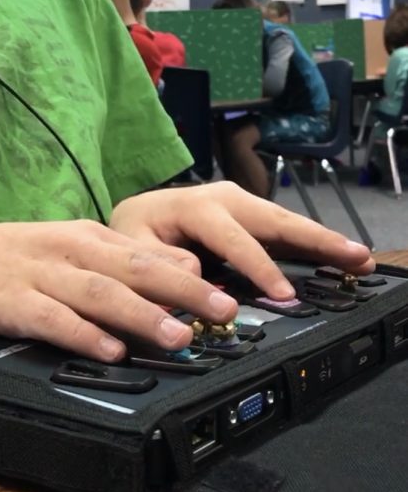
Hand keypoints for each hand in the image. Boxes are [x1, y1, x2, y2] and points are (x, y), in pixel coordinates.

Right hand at [0, 220, 237, 363]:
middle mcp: (68, 252)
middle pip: (133, 268)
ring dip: (142, 314)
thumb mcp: (67, 249)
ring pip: (99, 293)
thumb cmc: (9, 259)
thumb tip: (180, 268)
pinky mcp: (10, 302)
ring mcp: (38, 275)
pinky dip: (82, 333)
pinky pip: (51, 319)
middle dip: (183, 289)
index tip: (231, 294)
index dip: (191, 274)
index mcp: (85, 237)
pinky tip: (110, 350)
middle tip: (224, 311)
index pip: (147, 252)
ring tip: (180, 335)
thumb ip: (119, 260)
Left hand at [110, 182, 374, 299]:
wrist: (131, 216)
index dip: (259, 266)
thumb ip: (157, 261)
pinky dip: (311, 242)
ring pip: (285, 222)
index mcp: (192, 206)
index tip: (283, 293)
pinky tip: (338, 255)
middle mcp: (222, 198)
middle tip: (354, 257)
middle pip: (274, 220)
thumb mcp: (131, 248)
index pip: (232, 238)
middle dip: (315, 239)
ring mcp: (239, 204)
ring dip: (323, 240)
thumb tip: (193, 271)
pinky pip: (282, 229)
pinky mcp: (248, 215)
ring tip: (359, 257)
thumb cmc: (131, 234)